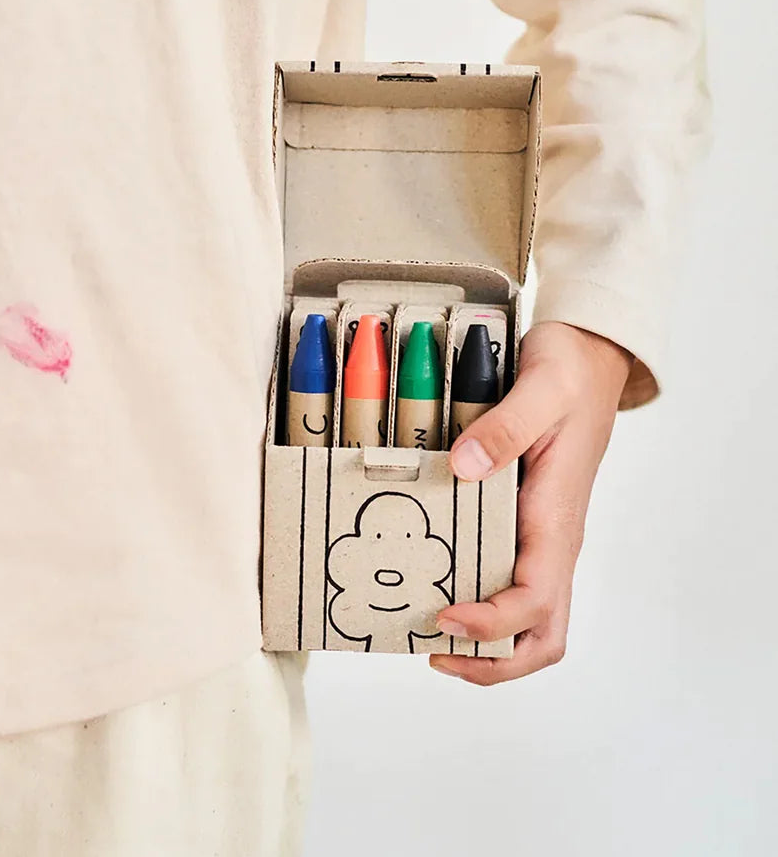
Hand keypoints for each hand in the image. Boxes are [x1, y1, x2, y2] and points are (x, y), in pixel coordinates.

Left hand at [429, 321, 631, 684]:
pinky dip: (478, 598)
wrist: (589, 355)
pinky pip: (508, 579)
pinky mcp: (524, 522)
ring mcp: (539, 534)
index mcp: (556, 517)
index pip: (535, 601)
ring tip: (425, 631)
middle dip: (492, 660)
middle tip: (434, 651)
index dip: (491, 623)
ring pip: (527, 616)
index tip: (444, 617)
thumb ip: (503, 429)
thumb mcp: (538, 388)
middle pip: (541, 634)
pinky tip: (433, 581)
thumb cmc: (570, 371)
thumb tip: (461, 470)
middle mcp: (551, 538)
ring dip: (485, 639)